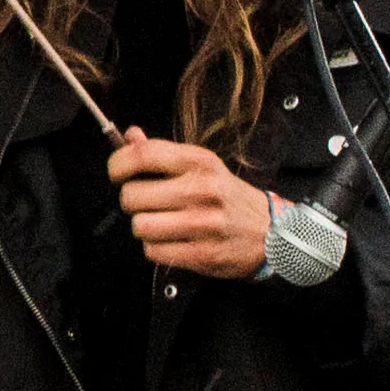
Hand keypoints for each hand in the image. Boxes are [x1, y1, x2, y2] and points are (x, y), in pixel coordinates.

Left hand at [109, 128, 271, 279]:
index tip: (117, 173)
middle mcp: (201, 190)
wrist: (273, 233)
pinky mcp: (201, 254)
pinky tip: (173, 241)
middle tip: (148, 204)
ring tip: (162, 224)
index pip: (142, 155)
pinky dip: (156, 249)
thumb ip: (163, 153)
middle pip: (132, 195)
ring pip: (140, 226)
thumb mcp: (203, 167)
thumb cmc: (230, 198)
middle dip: (133, 202)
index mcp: (199, 162)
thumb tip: (129, 136)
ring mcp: (202, 223)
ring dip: (144, 228)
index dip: (118, 164)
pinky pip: (153, 251)